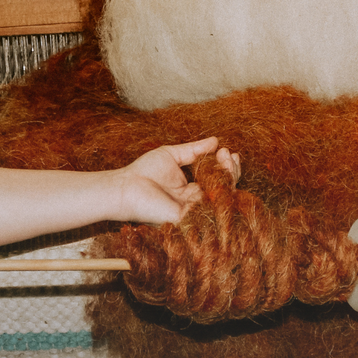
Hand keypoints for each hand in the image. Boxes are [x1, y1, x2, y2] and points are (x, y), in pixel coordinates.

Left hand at [111, 137, 241, 225]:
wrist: (125, 187)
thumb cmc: (143, 172)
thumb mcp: (172, 155)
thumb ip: (194, 150)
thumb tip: (215, 140)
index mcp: (190, 190)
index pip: (216, 180)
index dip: (225, 166)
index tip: (226, 150)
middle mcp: (194, 202)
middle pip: (224, 190)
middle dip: (231, 171)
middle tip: (229, 154)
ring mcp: (193, 210)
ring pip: (222, 198)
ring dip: (230, 177)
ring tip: (228, 159)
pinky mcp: (188, 217)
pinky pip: (212, 208)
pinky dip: (221, 191)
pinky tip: (221, 174)